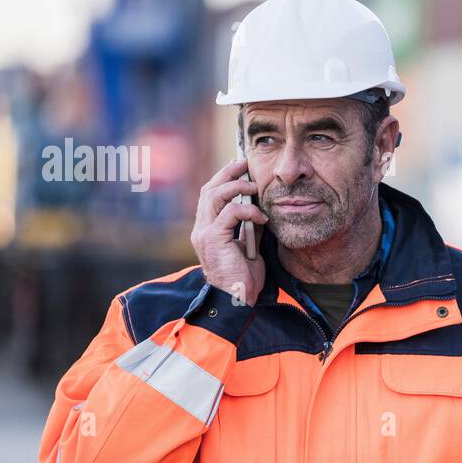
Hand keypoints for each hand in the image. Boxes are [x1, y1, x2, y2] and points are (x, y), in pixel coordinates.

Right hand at [191, 158, 266, 304]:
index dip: (223, 178)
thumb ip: (250, 227)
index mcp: (207, 229)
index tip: (240, 166)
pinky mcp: (213, 239)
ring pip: (213, 196)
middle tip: (245, 163)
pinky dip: (247, 210)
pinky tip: (261, 216)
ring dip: (236, 187)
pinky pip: (229, 213)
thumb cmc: (243, 277)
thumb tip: (259, 209)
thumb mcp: (248, 246)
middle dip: (227, 173)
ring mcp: (204, 233)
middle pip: (208, 189)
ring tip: (254, 186)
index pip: (209, 195)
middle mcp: (200, 228)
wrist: (237, 300)